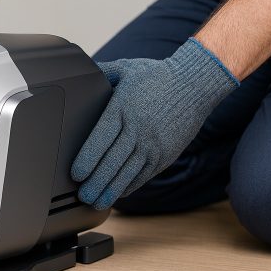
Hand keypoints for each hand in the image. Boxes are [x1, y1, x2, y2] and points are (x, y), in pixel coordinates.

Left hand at [71, 38, 238, 209]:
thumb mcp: (127, 68)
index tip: (76, 174)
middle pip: (112, 162)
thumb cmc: (157, 76)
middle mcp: (138, 129)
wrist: (195, 85)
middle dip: (96, 182)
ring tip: (97, 202)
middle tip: (82, 195)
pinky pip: (144, 175)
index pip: (101, 139)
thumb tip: (83, 72)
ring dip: (110, 190)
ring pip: (128, 173)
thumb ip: (102, 73)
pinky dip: (130, 186)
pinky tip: (118, 193)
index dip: (88, 159)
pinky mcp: (165, 155)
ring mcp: (153, 144)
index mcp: (123, 108)